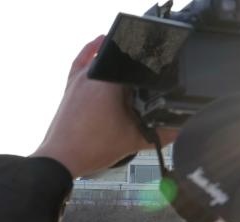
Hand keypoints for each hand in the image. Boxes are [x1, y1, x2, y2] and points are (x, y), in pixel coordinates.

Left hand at [30, 36, 176, 177]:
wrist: (60, 159)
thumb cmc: (88, 148)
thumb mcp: (131, 140)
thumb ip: (159, 135)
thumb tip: (179, 130)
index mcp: (110, 81)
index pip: (139, 60)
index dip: (154, 65)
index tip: (163, 71)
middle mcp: (93, 74)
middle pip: (123, 56)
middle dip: (138, 64)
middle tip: (149, 78)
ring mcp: (79, 79)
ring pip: (102, 56)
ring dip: (118, 56)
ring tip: (133, 65)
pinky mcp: (70, 86)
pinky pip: (82, 61)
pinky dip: (91, 52)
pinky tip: (99, 44)